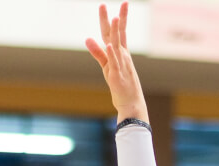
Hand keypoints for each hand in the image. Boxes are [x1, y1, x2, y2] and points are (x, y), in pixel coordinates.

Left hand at [85, 2, 148, 120]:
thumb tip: (88, 38)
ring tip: (115, 18)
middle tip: (119, 3)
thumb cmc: (120, 84)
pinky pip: (114, 63)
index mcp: (121, 52)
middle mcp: (122, 55)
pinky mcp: (117, 75)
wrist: (130, 103)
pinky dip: (111, 54)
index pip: (120, 31)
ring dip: (116, 32)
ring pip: (117, 45)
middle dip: (117, 18)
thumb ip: (98, 52)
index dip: (120, 17)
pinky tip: (109, 45)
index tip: (122, 3)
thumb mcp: (107, 66)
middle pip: (118, 34)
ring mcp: (121, 64)